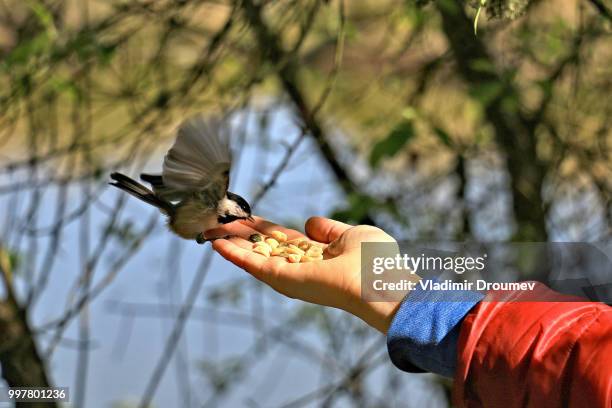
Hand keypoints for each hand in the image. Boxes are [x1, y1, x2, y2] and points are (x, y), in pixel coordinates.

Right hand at [208, 216, 412, 332]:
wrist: (381, 283)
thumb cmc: (376, 262)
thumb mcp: (352, 235)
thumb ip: (329, 229)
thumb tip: (309, 223)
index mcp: (316, 255)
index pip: (282, 240)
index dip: (262, 228)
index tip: (245, 218)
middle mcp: (300, 266)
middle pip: (263, 248)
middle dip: (239, 236)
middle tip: (217, 223)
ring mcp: (290, 275)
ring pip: (253, 257)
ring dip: (230, 244)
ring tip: (209, 231)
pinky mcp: (284, 280)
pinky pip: (254, 266)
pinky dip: (234, 255)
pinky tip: (217, 244)